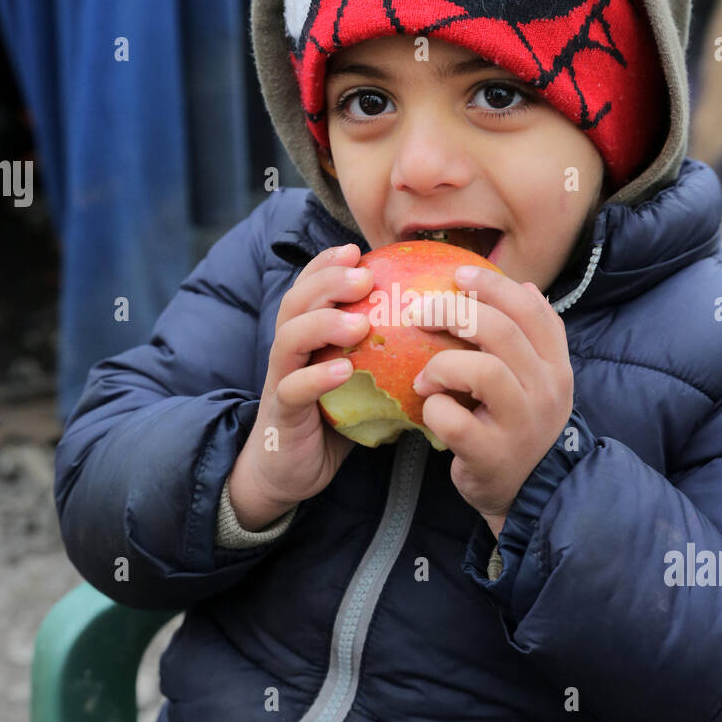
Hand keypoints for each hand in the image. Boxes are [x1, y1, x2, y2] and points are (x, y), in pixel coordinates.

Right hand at [227, 243, 373, 528]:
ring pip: (289, 339)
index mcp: (306, 337)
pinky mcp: (282, 414)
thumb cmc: (332, 421)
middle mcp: (289, 351)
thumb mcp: (360, 381)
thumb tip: (440, 333)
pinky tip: (342, 370)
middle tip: (364, 276)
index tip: (358, 250)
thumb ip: (384, 355)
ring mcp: (281, 380)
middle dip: (327, 282)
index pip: (310, 288)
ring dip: (323, 324)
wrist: (289, 471)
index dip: (328, 264)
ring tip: (358, 322)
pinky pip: (293, 389)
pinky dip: (316, 377)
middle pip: (296, 302)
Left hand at [409, 265, 574, 537]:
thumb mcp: (538, 382)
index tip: (458, 274)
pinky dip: (433, 409)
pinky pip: (454, 420)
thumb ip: (535, 337)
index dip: (495, 286)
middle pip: (503, 332)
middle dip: (455, 312)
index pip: (533, 311)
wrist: (531, 495)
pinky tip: (429, 409)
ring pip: (484, 371)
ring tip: (424, 375)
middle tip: (421, 312)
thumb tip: (526, 286)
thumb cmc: (522, 428)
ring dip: (442, 364)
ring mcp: (521, 424)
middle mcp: (545, 391)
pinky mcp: (491, 454)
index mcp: (556, 366)